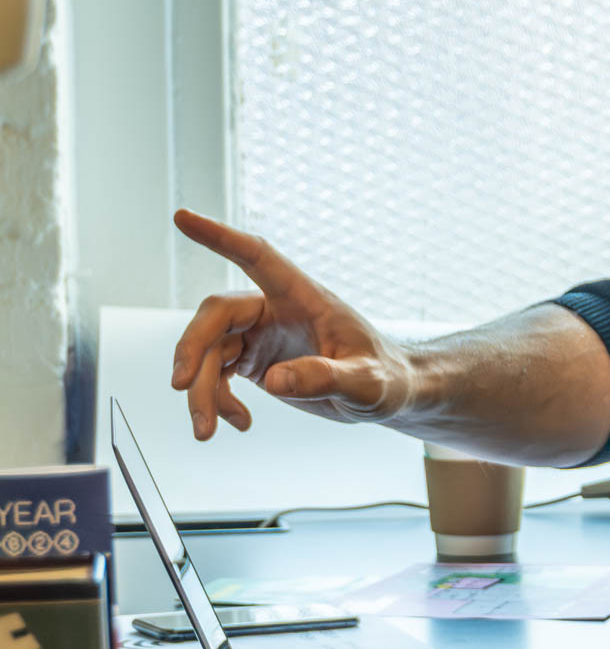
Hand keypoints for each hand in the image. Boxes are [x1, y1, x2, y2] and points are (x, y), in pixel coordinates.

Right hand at [170, 209, 418, 439]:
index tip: (182, 217)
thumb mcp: (365, 381)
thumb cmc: (385, 378)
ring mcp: (261, 335)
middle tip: (183, 387)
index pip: (258, 256)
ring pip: (209, 351)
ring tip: (207, 431)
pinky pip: (218, 374)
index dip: (220, 237)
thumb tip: (274, 381)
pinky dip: (218, 400)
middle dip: (192, 349)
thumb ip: (325, 377)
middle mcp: (276, 310)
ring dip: (201, 390)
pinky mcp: (256, 361)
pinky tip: (237, 424)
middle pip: (216, 315)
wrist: (388, 395)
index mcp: (304, 297)